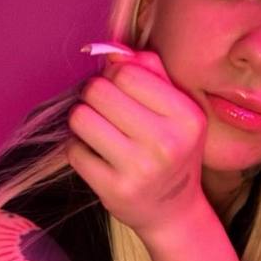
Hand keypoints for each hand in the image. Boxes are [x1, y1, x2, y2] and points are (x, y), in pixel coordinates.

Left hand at [66, 49, 207, 236]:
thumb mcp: (177, 109)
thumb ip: (150, 71)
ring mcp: (139, 169)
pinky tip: (96, 155)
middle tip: (104, 111)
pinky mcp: (114, 190)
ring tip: (98, 130)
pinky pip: (74, 150)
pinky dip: (79, 148)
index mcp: (186, 116)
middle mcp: (167, 143)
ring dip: (83, 120)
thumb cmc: (172, 150)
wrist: (173, 210)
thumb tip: (112, 50)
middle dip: (94, 96)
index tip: (118, 89)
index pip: (127, 72)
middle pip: (99, 91)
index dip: (113, 75)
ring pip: (81, 118)